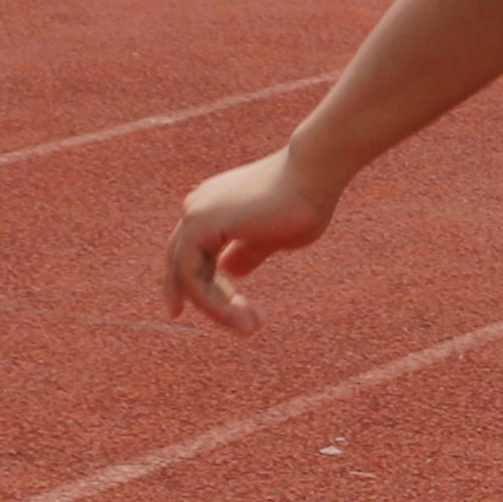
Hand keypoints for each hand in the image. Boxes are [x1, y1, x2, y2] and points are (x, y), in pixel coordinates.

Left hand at [164, 145, 338, 331]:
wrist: (315, 172)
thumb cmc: (305, 200)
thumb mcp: (275, 235)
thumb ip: (249, 251)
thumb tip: (230, 270)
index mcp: (214, 206)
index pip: (198, 255)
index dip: (210, 288)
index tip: (233, 314)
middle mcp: (198, 207)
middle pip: (187, 267)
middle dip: (214, 303)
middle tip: (248, 328)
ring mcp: (195, 214)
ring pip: (187, 277)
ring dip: (217, 309)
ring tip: (249, 328)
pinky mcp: (198, 226)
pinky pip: (191, 277)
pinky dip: (212, 302)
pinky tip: (238, 317)